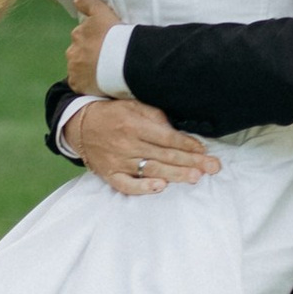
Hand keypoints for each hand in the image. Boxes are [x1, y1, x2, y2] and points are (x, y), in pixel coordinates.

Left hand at [66, 0, 119, 94]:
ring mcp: (74, 69)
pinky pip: (79, 84)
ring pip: (78, 67)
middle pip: (79, 52)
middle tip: (107, 57)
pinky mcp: (78, 85)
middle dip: (89, 53)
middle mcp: (72, 50)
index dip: (94, 39)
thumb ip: (89, 2)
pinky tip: (99, 82)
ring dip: (87, 68)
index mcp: (78, 33)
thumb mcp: (103, 12)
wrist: (124, 61)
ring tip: (105, 71)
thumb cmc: (116, 36)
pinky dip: (86, 83)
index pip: (82, 35)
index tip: (106, 43)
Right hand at [69, 94, 219, 197]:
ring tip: (195, 177)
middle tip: (212, 167)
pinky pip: (127, 185)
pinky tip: (160, 187)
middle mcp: (127, 143)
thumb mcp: (133, 105)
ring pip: (151, 170)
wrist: (80, 125)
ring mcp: (118, 161)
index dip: (187, 144)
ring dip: (175, 174)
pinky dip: (143, 188)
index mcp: (134, 124)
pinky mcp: (110, 174)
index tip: (204, 150)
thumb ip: (155, 117)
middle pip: (164, 155)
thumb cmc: (112, 113)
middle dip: (191, 161)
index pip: (167, 137)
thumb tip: (177, 132)